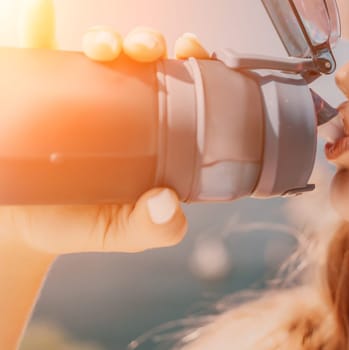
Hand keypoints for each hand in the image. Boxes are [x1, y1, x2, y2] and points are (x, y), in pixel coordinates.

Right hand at [0, 0, 216, 255]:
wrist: (24, 227)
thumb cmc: (81, 225)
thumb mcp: (123, 232)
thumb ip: (153, 228)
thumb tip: (168, 203)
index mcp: (155, 134)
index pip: (184, 89)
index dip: (194, 64)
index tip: (192, 52)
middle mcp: (123, 106)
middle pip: (145, 61)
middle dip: (149, 44)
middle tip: (146, 50)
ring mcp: (83, 95)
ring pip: (101, 51)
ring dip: (105, 37)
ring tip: (102, 48)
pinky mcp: (43, 91)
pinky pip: (41, 51)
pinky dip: (40, 25)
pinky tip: (41, 12)